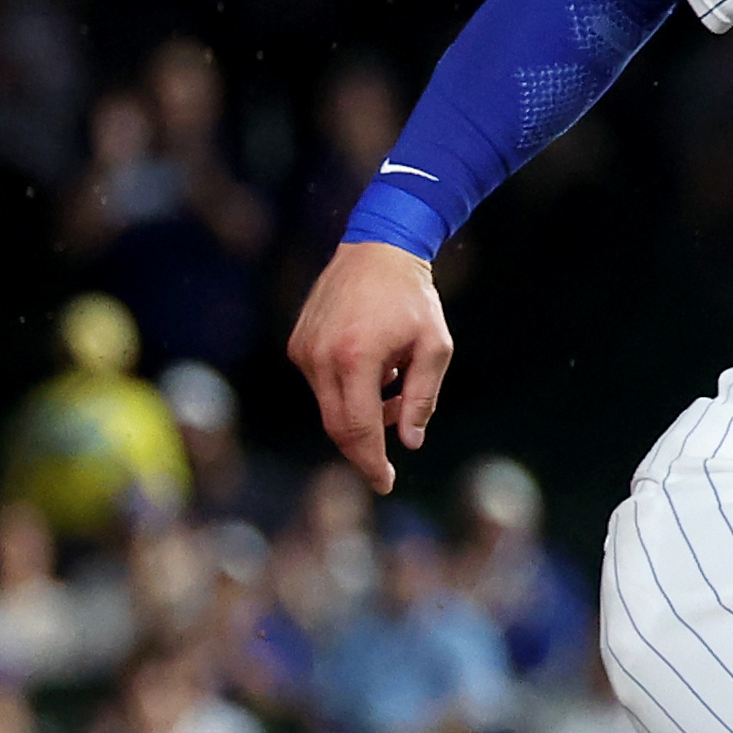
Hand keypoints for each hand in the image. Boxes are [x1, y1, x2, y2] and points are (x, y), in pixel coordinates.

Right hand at [288, 241, 451, 493]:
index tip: (385, 484)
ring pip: (329, 408)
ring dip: (361, 414)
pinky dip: (347, 393)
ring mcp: (304, 350)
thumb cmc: (413, 298)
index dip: (371, 462)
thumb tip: (409, 442)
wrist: (378, 249)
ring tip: (393, 383)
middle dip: (362, 451)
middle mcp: (321, 356)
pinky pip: (321, 386)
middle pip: (337, 427)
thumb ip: (422, 397)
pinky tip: (374, 368)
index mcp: (356, 357)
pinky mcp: (298, 344)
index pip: (358, 428)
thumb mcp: (435, 347)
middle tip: (385, 467)